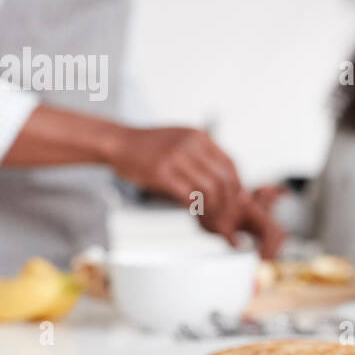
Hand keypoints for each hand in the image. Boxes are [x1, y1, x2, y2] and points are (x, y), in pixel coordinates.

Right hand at [107, 126, 282, 256]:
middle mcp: (190, 144)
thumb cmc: (150, 148)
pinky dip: (195, 209)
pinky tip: (194, 213)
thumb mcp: (181, 141)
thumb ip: (202, 156)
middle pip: (223, 179)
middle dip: (228, 202)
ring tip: (210, 218)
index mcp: (199, 137)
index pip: (230, 164)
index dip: (237, 186)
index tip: (236, 201)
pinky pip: (188, 196)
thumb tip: (227, 182)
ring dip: (213, 208)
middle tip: (226, 216)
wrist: (117, 142)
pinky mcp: (161, 172)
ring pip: (209, 189)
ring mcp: (175, 157)